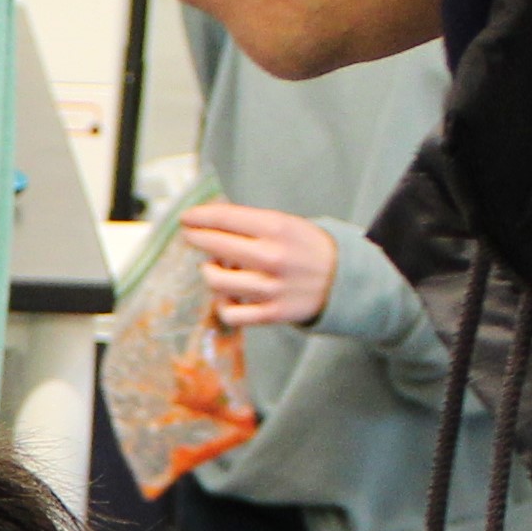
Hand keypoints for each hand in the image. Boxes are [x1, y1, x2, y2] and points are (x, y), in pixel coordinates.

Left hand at [181, 198, 341, 330]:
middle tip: (190, 236)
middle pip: (215, 246)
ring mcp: (270, 287)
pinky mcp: (271, 313)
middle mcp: (271, 257)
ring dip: (210, 272)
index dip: (199, 217)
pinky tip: (228, 295)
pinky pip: (230, 313)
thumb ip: (253, 223)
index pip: (225, 218)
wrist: (345, 281)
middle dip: (196, 239)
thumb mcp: (288, 224)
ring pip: (216, 281)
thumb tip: (211, 220)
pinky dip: (223, 304)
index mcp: (276, 228)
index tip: (186, 218)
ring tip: (216, 267)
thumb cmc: (310, 249)